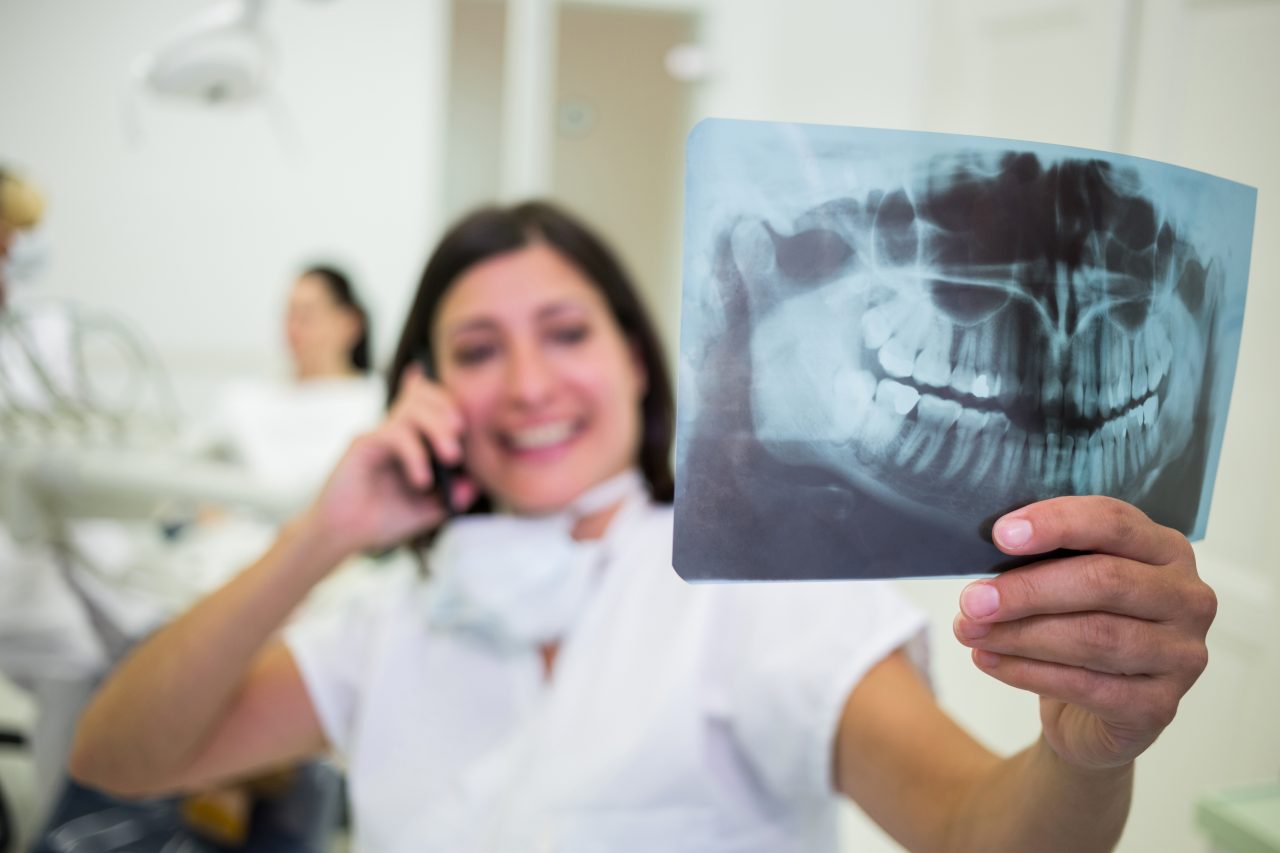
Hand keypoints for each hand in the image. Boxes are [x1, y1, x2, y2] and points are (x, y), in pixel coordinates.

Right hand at [305, 364, 478, 554]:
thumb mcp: (427, 511)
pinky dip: (414, 454)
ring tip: (450, 458)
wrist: (344, 535)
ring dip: (437, 429)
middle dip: (448, 415)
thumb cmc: (382, 518)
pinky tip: (422, 479)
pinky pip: (394, 434)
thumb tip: (475, 483)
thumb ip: (452, 497)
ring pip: (411, 410)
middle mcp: (395, 432)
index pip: (431, 403)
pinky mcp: (362, 444)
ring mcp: (378, 435)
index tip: (466, 429)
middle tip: (459, 447)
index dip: (449, 404)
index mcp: (411, 441)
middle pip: (424, 399)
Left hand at [952, 496, 1215, 769]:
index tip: (1000, 535)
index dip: (1056, 524)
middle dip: (1028, 590)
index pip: (1114, 523)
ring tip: (970, 631)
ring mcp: (1181, 655)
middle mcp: (1187, 598)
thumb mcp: (1064, 580)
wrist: (1091, 712)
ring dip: (1021, 634)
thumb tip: (994, 545)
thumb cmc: (1077, 625)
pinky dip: (1027, 671)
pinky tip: (989, 660)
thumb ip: (1043, 558)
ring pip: (1095, 637)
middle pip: (1104, 581)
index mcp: (1165, 549)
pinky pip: (1087, 685)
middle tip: (972, 600)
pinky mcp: (1159, 706)